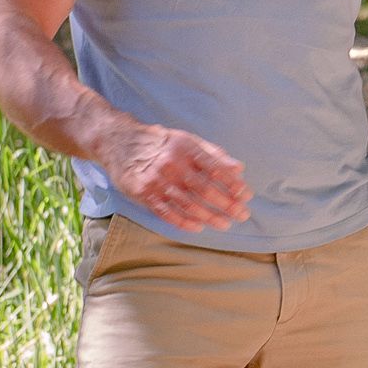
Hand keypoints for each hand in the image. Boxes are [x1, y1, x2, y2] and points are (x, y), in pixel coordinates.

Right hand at [104, 120, 249, 231]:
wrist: (120, 142)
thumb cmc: (162, 143)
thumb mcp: (189, 141)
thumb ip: (214, 155)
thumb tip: (239, 169)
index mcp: (187, 149)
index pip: (215, 168)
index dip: (233, 184)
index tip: (247, 195)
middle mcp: (173, 164)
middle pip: (204, 189)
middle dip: (226, 203)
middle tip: (243, 214)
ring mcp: (157, 180)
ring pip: (187, 203)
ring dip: (209, 216)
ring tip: (225, 223)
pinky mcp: (143, 193)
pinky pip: (165, 211)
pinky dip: (183, 221)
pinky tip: (198, 227)